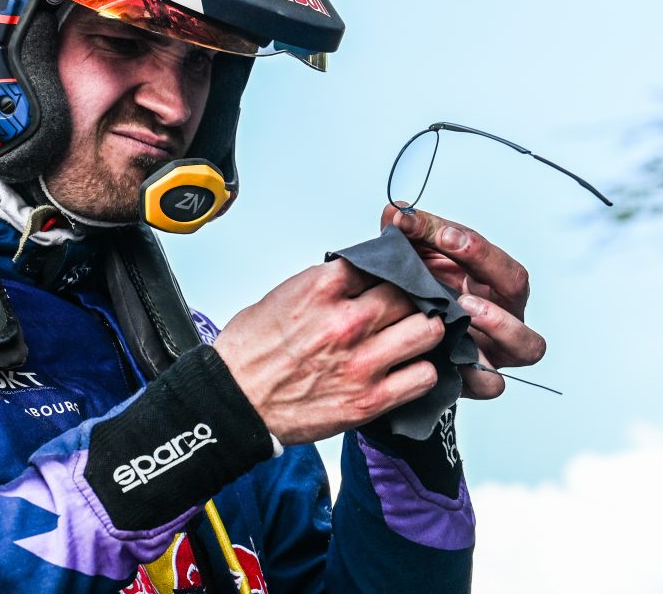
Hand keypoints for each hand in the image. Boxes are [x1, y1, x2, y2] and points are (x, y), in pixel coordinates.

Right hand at [214, 258, 444, 443]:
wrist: (234, 400)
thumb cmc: (252, 350)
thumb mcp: (285, 295)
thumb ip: (328, 285)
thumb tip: (360, 276)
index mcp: (322, 287)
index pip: (380, 261)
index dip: (390, 267)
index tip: (395, 273)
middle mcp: (346, 321)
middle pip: (410, 293)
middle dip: (414, 296)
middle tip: (413, 303)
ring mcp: (362, 362)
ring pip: (427, 331)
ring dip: (425, 330)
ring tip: (416, 333)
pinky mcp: (369, 400)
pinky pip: (423, 377)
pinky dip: (422, 370)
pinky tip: (410, 368)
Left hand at [380, 205, 545, 398]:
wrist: (396, 338)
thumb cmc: (415, 292)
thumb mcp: (410, 259)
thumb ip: (406, 235)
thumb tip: (396, 211)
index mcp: (486, 275)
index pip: (490, 252)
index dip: (468, 241)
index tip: (440, 232)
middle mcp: (501, 309)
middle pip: (516, 283)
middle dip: (486, 265)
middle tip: (450, 249)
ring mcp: (496, 347)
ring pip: (528, 344)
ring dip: (500, 323)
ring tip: (466, 308)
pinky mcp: (480, 380)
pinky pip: (492, 384)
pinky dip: (476, 375)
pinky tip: (450, 357)